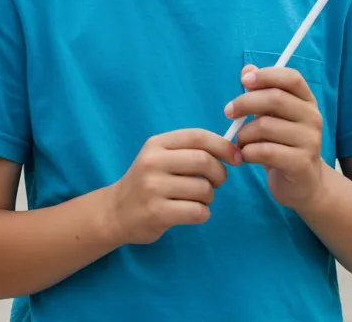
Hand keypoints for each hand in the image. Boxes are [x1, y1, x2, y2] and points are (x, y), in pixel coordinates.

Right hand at [105, 129, 241, 244]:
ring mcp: (153, 188)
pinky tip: (191, 213)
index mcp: (156, 144)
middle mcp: (152, 162)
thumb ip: (189, 151)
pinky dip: (202, 214)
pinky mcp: (157, 212)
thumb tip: (232, 151)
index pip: (198, 137)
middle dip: (220, 174)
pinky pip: (198, 212)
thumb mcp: (160, 157)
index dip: (223, 146)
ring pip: (204, 189)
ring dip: (209, 197)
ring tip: (196, 199)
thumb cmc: (148, 182)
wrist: (116, 211)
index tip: (236, 157)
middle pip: (204, 161)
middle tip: (216, 183)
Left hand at [226, 64, 325, 211]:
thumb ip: (260, 93)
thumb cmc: (281, 144)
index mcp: (306, 101)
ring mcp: (310, 141)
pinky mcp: (301, 163)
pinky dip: (248, 152)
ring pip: (265, 126)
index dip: (266, 75)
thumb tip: (247, 69)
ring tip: (240, 142)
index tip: (244, 81)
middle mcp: (313, 118)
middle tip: (228, 113)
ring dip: (243, 134)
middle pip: (275, 98)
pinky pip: (265, 151)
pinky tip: (245, 156)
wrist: (303, 184)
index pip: (291, 78)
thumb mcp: (271, 117)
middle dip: (244, 103)